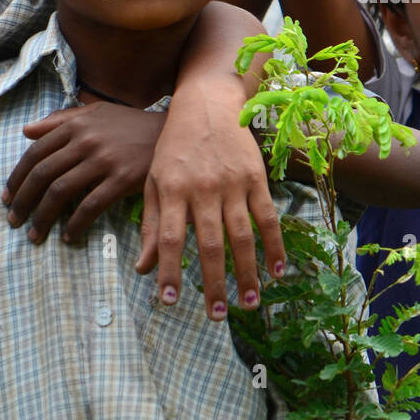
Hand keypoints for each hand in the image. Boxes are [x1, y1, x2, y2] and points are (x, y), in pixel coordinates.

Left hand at [3, 103, 163, 243]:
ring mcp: (104, 159)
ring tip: (36, 233)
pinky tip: (68, 235)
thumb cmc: (132, 124)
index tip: (8, 197)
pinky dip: (75, 224)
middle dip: (23, 201)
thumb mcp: (97, 112)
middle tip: (15, 221)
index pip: (35, 153)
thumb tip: (26, 131)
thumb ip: (61, 119)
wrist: (174, 131)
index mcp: (77, 124)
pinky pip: (90, 206)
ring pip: (61, 192)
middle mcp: (86, 140)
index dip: (17, 178)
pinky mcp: (122, 179)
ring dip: (43, 217)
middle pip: (43, 174)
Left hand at [134, 78, 285, 320]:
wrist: (207, 103)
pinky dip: (274, 245)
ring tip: (248, 303)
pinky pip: (267, 217)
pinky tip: (277, 271)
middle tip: (216, 315)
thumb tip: (142, 269)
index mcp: (171, 190)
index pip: (168, 238)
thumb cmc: (174, 146)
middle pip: (208, 243)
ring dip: (246, 272)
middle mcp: (202, 189)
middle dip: (213, 282)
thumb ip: (149, 224)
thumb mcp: (153, 180)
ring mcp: (232, 183)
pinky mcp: (256, 178)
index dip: (168, 271)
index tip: (169, 302)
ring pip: (241, 236)